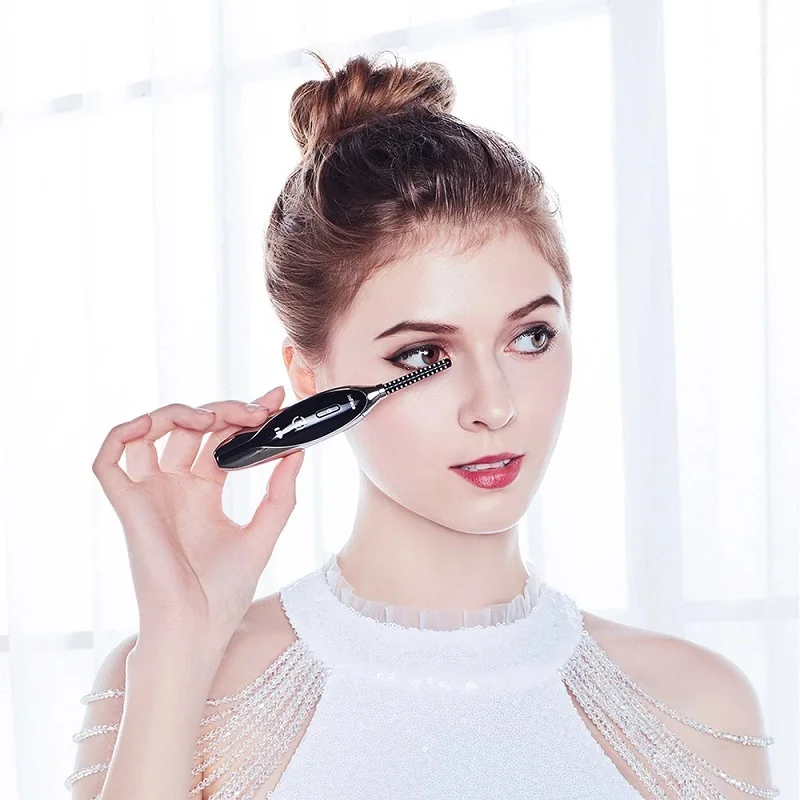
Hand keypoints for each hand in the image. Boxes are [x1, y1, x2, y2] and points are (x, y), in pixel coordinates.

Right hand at [92, 386, 304, 642]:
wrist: (197, 631)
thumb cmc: (225, 594)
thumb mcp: (263, 535)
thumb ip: (280, 494)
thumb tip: (296, 451)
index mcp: (204, 493)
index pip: (220, 439)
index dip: (244, 415)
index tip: (275, 400)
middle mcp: (175, 487)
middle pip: (191, 428)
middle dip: (225, 411)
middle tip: (257, 412)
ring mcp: (150, 493)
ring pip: (149, 432)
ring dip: (179, 413)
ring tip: (215, 419)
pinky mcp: (128, 504)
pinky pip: (109, 458)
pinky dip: (123, 433)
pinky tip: (155, 425)